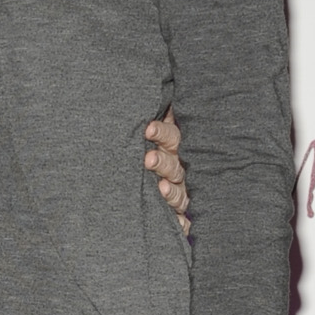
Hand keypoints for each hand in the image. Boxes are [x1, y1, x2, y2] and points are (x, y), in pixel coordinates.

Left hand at [145, 108, 189, 234]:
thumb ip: (147, 120)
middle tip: (148, 160)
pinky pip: (183, 221)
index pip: (171, 136)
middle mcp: (180, 169)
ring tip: (161, 188)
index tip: (147, 129)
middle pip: (175, 165)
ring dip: (171, 190)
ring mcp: (181, 192)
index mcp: (173, 146)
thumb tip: (131, 89)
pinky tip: (181, 225)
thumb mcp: (148, 132)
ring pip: (179, 192)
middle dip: (163, 162)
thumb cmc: (147, 149)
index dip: (161, 133)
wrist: (157, 183)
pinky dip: (182, 224)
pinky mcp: (179, 214)